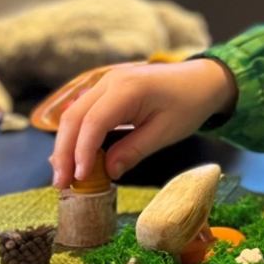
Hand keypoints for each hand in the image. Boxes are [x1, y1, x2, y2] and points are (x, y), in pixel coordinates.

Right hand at [50, 59, 237, 187]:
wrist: (201, 80)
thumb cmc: (189, 104)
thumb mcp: (166, 133)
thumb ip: (134, 151)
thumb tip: (107, 172)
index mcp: (127, 88)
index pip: (93, 122)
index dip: (82, 152)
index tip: (79, 178)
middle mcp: (110, 81)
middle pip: (74, 117)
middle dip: (64, 152)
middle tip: (61, 183)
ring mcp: (105, 82)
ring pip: (73, 114)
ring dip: (65, 145)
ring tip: (63, 175)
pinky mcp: (106, 90)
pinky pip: (84, 112)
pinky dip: (76, 135)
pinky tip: (72, 157)